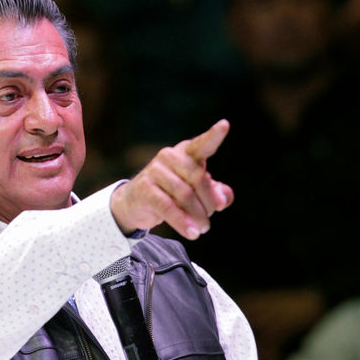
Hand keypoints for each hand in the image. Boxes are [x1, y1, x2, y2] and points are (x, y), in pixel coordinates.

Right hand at [110, 120, 233, 239]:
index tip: (225, 125)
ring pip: (185, 195)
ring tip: (202, 229)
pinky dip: (182, 222)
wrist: (134, 203)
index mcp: (186, 152)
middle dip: (208, 202)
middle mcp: (169, 156)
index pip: (202, 144)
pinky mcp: (145, 188)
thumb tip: (222, 199)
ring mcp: (155, 170)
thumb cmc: (171, 194)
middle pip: (199, 178)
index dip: (213, 136)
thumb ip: (216, 193)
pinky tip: (192, 234)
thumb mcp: (196, 193)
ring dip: (197, 216)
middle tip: (209, 220)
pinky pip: (168, 207)